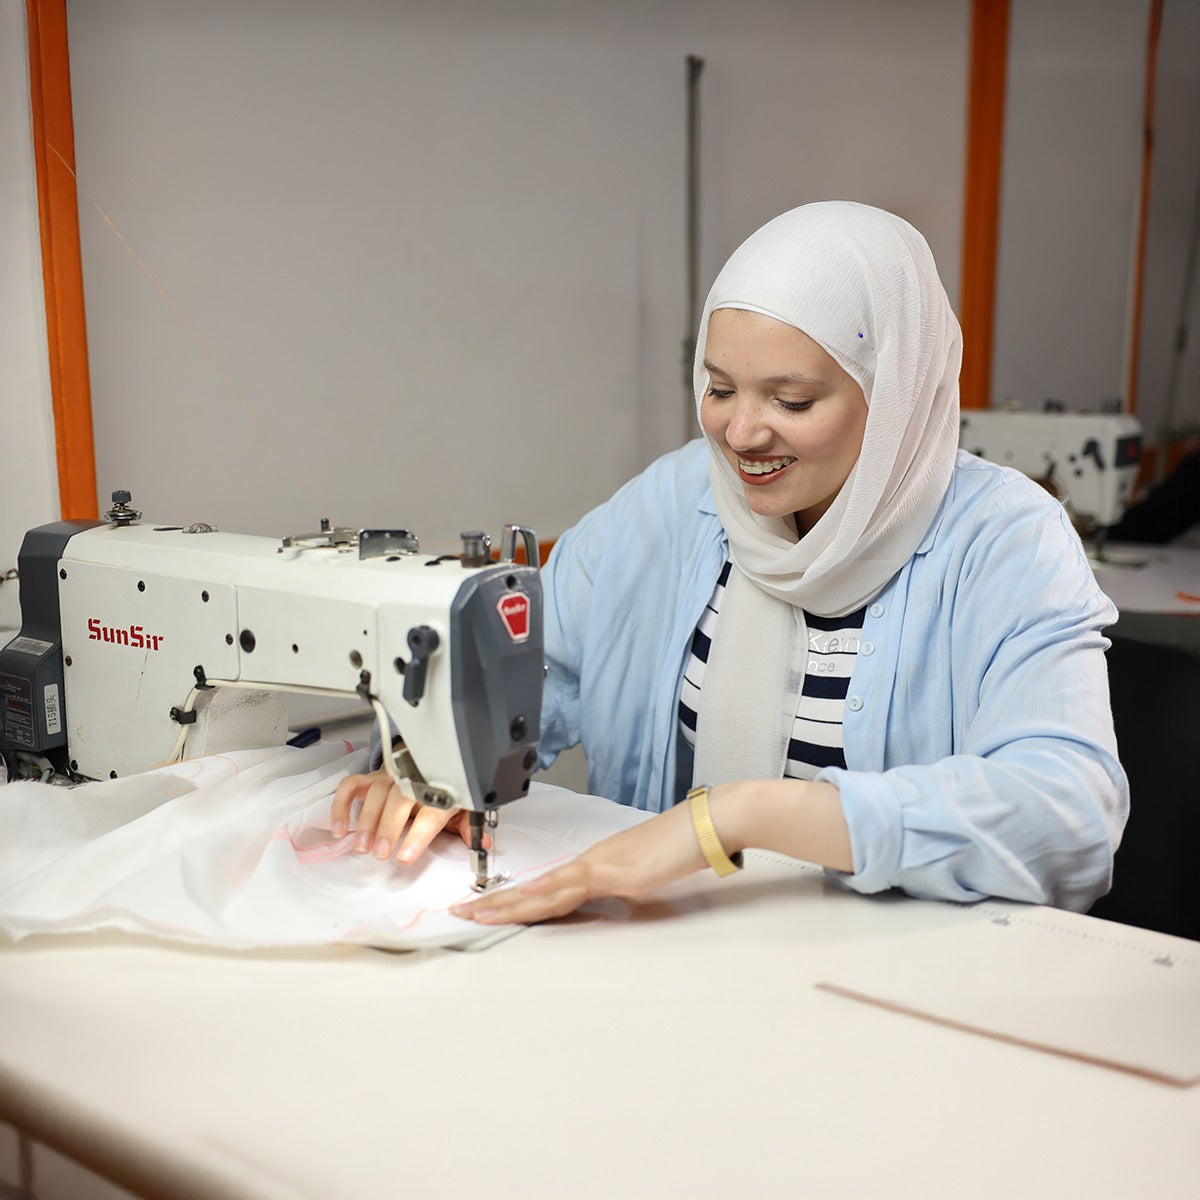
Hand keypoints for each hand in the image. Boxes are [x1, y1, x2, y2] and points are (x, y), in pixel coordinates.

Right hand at [331, 768, 485, 863]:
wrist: (431, 757)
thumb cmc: (443, 788)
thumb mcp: (461, 806)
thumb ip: (469, 827)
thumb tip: (482, 845)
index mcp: (439, 790)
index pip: (431, 811)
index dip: (418, 834)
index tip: (405, 856)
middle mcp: (411, 781)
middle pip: (398, 799)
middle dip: (388, 827)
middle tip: (381, 852)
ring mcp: (389, 778)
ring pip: (375, 793)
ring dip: (366, 820)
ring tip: (362, 846)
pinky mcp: (371, 778)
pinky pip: (352, 786)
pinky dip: (342, 805)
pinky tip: (340, 828)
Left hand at [450, 793, 709, 924]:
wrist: (705, 824)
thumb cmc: (683, 846)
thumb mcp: (648, 876)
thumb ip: (626, 887)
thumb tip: (619, 901)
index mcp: (597, 863)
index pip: (546, 885)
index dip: (514, 897)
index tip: (488, 906)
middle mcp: (591, 861)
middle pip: (533, 887)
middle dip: (495, 902)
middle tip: (460, 911)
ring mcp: (601, 865)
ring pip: (542, 889)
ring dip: (506, 904)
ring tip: (475, 914)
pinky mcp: (615, 873)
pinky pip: (570, 888)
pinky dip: (542, 897)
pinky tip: (522, 903)